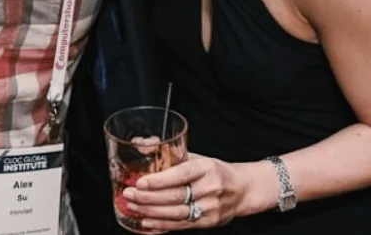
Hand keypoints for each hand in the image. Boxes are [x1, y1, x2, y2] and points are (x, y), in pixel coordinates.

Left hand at [122, 153, 251, 229]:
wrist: (242, 190)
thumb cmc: (214, 170)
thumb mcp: (197, 157)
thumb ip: (171, 153)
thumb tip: (141, 143)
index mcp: (206, 167)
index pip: (181, 174)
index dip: (159, 180)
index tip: (140, 182)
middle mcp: (209, 188)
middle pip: (175, 196)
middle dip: (148, 198)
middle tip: (128, 195)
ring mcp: (209, 208)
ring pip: (176, 214)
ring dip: (150, 213)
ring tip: (133, 207)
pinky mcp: (208, 223)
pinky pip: (181, 226)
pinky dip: (161, 226)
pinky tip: (146, 223)